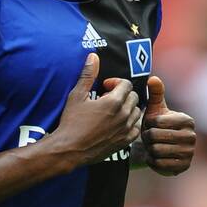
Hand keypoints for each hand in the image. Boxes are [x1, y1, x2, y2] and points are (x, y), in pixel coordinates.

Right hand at [53, 53, 141, 167]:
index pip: (126, 84)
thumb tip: (93, 56)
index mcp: (113, 102)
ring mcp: (125, 130)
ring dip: (127, 108)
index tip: (105, 87)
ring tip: (113, 111)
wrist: (69, 150)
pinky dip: (130, 124)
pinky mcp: (124, 142)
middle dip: (123, 94)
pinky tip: (118, 124)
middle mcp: (123, 115)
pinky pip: (136, 128)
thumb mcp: (77, 96)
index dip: (116, 83)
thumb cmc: (71, 122)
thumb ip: (88, 75)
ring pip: (136, 112)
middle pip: (133, 97)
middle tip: (108, 99)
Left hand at [141, 76, 195, 174]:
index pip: (158, 122)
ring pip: (156, 151)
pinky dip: (151, 161)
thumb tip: (153, 78)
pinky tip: (153, 156)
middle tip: (148, 137)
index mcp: (187, 121)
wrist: (160, 146)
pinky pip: (159, 164)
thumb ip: (155, 93)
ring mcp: (189, 153)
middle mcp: (192, 137)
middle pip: (156, 138)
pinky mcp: (183, 167)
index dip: (148, 123)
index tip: (149, 124)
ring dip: (149, 149)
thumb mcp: (156, 108)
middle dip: (147, 137)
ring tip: (151, 145)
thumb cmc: (157, 124)